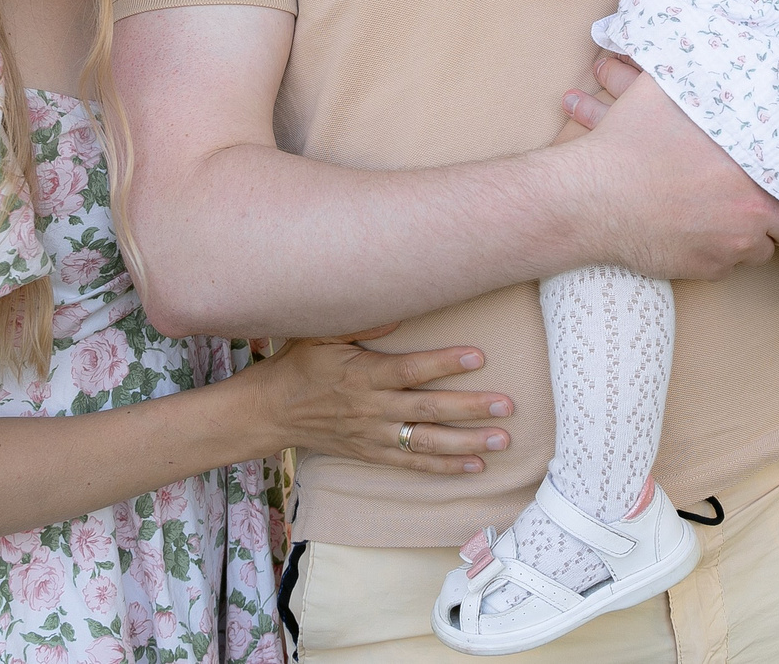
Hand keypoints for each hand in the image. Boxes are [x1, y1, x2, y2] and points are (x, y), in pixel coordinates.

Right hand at [226, 327, 513, 473]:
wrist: (272, 411)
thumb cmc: (300, 365)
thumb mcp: (321, 335)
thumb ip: (362, 324)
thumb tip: (399, 311)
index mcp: (364, 375)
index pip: (411, 370)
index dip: (445, 363)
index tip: (479, 356)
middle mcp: (373, 408)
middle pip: (428, 409)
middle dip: (470, 408)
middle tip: (507, 405)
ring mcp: (375, 435)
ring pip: (426, 441)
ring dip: (467, 442)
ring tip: (502, 439)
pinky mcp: (373, 454)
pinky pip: (413, 464)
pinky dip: (444, 467)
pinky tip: (476, 466)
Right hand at [560, 55, 778, 277]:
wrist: (592, 198)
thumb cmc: (630, 144)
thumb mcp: (665, 90)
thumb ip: (704, 76)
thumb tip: (723, 52)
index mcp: (754, 166)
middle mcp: (752, 212)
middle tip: (766, 204)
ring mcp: (730, 247)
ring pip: (761, 251)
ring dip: (751, 236)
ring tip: (731, 217)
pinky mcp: (707, 271)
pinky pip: (729, 266)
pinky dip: (721, 253)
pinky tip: (700, 232)